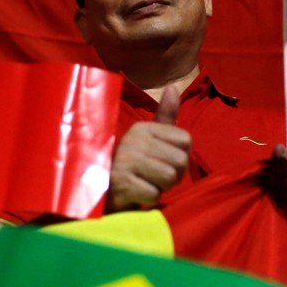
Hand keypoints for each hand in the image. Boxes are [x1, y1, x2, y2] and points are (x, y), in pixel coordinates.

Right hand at [106, 86, 190, 211]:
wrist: (100, 196)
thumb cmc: (131, 168)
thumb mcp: (148, 141)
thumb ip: (164, 118)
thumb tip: (173, 87)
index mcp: (143, 128)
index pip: (186, 140)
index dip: (179, 158)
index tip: (160, 162)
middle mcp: (134, 139)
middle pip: (180, 160)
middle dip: (172, 176)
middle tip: (151, 177)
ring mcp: (126, 159)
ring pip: (169, 177)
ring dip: (160, 188)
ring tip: (143, 184)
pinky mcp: (121, 181)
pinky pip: (154, 193)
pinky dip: (148, 199)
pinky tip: (135, 194)